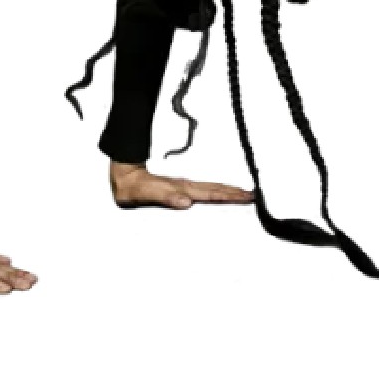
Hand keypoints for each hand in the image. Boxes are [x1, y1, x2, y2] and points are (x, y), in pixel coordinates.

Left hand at [109, 161, 253, 209]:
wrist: (124, 176)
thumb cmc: (134, 187)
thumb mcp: (146, 194)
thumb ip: (166, 197)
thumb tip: (186, 202)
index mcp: (182, 189)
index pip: (210, 193)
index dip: (229, 195)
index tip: (246, 196)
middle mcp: (186, 187)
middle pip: (216, 189)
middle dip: (236, 193)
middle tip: (254, 195)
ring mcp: (185, 187)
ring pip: (212, 188)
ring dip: (230, 191)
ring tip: (245, 193)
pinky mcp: (181, 189)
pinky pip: (205, 190)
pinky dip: (218, 192)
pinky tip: (222, 193)